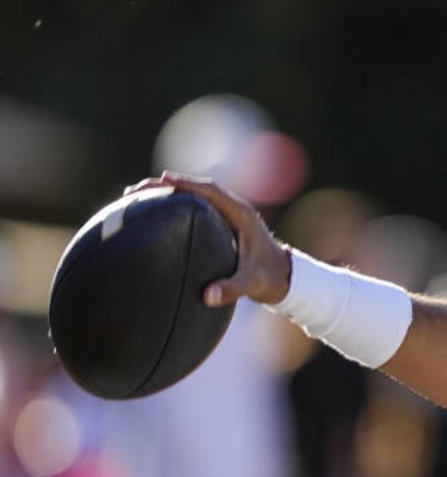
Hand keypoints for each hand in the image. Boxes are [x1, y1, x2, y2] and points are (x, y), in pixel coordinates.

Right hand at [125, 172, 292, 306]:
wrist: (285, 279)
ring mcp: (227, 216)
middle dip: (165, 186)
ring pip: (193, 197)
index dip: (186, 184)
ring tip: (132, 199)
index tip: (161, 180)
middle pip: (196, 189)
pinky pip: (194, 208)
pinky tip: (150, 215)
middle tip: (133, 191)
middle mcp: (234, 210)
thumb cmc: (270, 279)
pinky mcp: (221, 224)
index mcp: (241, 214)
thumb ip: (232, 289)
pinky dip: (172, 207)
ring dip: (166, 194)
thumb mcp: (253, 284)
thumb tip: (208, 296)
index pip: (211, 191)